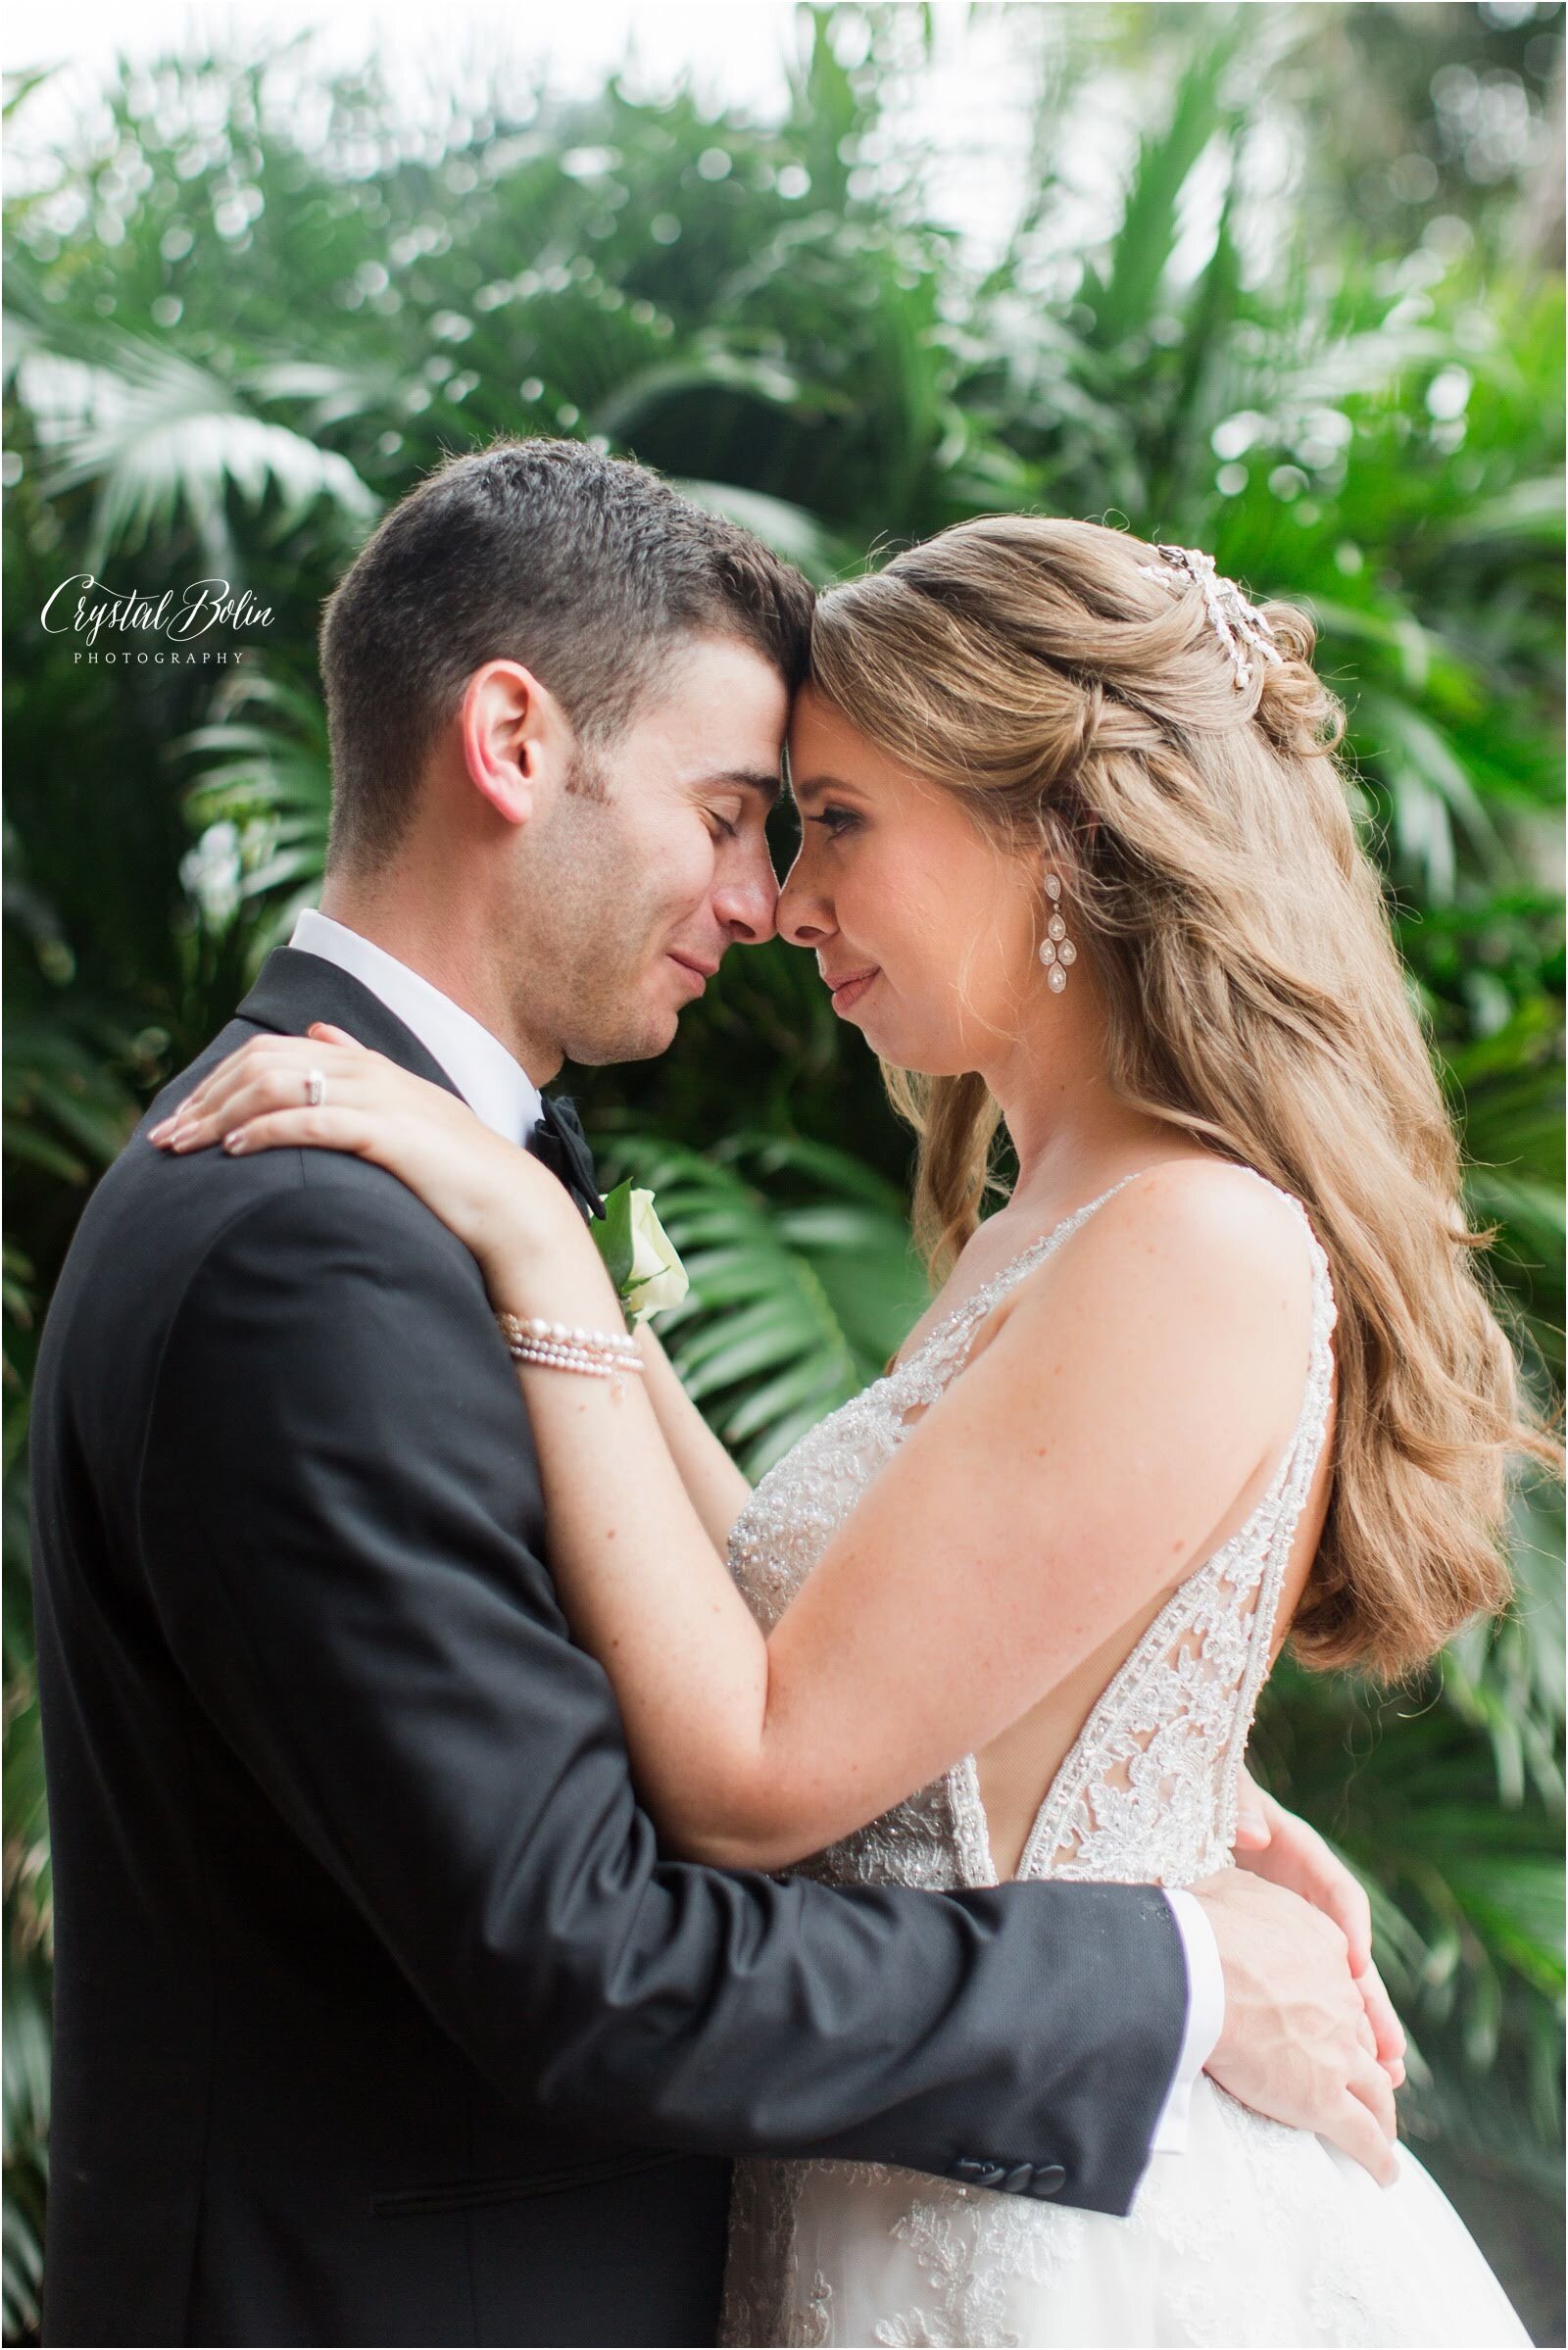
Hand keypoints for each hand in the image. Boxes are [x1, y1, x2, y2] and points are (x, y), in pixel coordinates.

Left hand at [147, 1024, 586, 1283]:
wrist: (512, 1206)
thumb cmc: (456, 1173)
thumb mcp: (405, 1110)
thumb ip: (362, 1070)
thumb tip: (321, 1033)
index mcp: (371, 1067)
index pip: (276, 1051)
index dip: (222, 1079)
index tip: (185, 1116)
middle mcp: (371, 1073)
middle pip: (266, 1063)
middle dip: (207, 1098)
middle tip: (165, 1136)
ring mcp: (381, 1100)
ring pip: (280, 1086)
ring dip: (222, 1115)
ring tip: (186, 1146)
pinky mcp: (389, 1134)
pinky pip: (314, 1121)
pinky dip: (266, 1132)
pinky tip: (235, 1151)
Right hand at [1191, 1868, 1400, 2187]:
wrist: (1198, 1968)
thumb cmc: (1199, 1926)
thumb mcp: (1231, 1890)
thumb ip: (1249, 1900)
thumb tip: (1233, 1862)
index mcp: (1323, 1944)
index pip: (1342, 1985)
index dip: (1341, 2013)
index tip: (1339, 2030)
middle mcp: (1343, 1996)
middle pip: (1363, 2038)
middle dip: (1368, 2066)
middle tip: (1371, 2092)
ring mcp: (1340, 2048)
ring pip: (1375, 2090)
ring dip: (1383, 2118)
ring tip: (1384, 2142)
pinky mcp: (1327, 2096)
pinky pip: (1364, 2135)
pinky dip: (1378, 2158)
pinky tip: (1384, 2174)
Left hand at [1234, 1770, 1405, 2085]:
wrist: (1187, 1803)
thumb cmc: (1211, 1797)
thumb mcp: (1228, 1794)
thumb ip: (1241, 1806)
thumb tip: (1255, 1833)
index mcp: (1301, 1855)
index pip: (1339, 1893)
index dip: (1352, 1928)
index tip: (1356, 1963)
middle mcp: (1308, 1894)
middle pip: (1349, 1951)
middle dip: (1371, 2000)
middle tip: (1392, 2051)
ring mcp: (1295, 1921)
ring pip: (1337, 1977)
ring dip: (1361, 2022)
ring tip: (1390, 2072)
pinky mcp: (1277, 1943)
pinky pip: (1309, 1984)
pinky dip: (1326, 2019)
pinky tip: (1341, 2060)